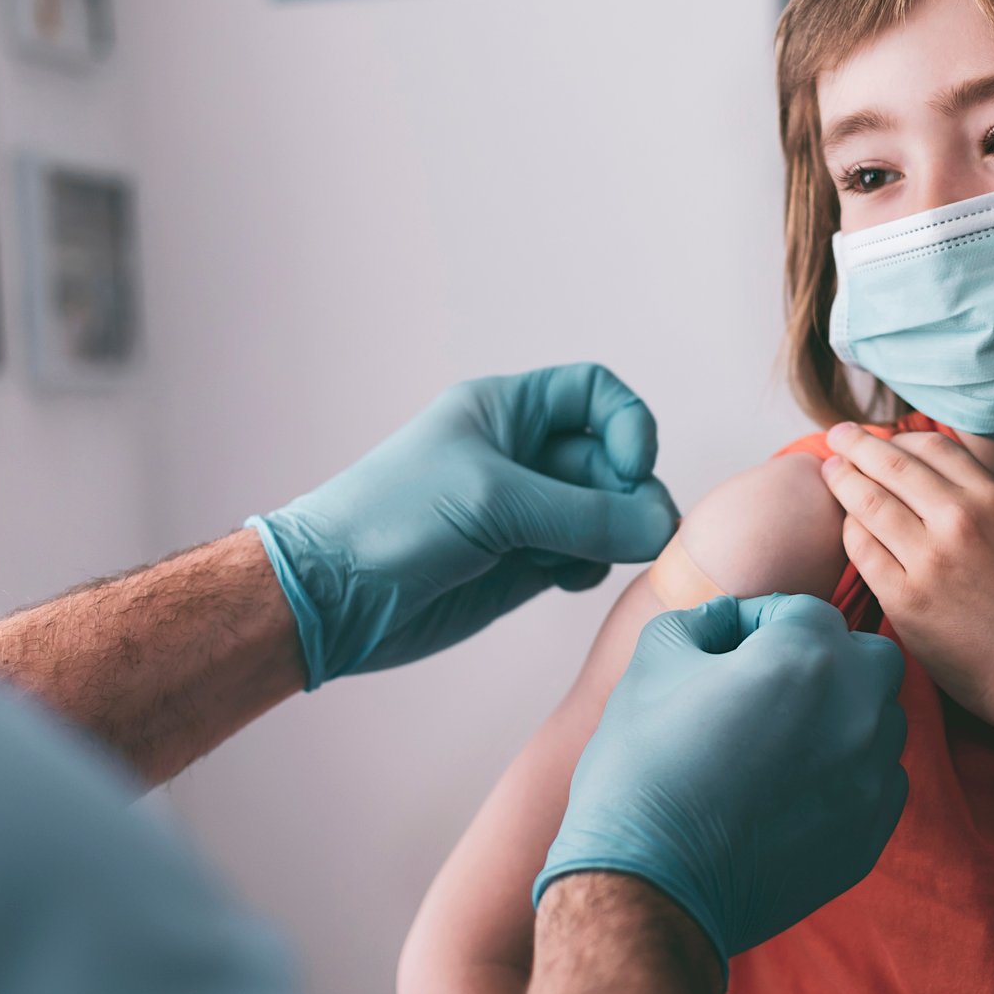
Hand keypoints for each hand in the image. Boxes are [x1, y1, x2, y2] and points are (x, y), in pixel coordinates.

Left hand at [249, 364, 678, 687]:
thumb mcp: (495, 502)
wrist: (332, 598)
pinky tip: (565, 580)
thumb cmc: (392, 523)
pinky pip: (585, 558)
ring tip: (595, 560)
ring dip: (617, 536)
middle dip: (631, 495)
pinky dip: (591, 568)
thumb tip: (661, 528)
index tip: (631, 469)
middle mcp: (521, 456)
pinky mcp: (522, 566)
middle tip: (640, 536)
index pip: (596, 395)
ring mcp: (524, 513)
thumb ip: (585, 514)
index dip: (627, 426)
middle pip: (611, 461)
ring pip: (606, 513)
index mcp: (507, 412)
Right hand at [534, 594, 908, 969]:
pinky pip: (882, 782)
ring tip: (784, 743)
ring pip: (883, 721)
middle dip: (828, 660)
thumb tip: (730, 620)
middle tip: (772, 688)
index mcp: (806, 655)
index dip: (761, 622)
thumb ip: (703, 620)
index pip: (804, 609)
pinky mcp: (870, 834)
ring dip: (845, 717)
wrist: (648, 882)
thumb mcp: (654, 662)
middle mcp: (856, 710)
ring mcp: (871, 777)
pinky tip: (796, 791)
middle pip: (869, 657)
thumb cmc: (644, 765)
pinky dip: (851, 775)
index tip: (730, 652)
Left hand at [820, 424, 993, 730]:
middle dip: (857, 446)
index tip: (879, 439)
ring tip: (831, 473)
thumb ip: (976, 500)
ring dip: (843, 482)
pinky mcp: (905, 599)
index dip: (899, 438)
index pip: (932, 446)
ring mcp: (930, 560)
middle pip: (892, 465)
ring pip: (868, 503)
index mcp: (993, 500)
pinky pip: (861, 550)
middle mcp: (960, 521)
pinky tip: (848, 527)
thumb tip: (923, 468)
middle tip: (837, 437)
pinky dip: (850, 532)